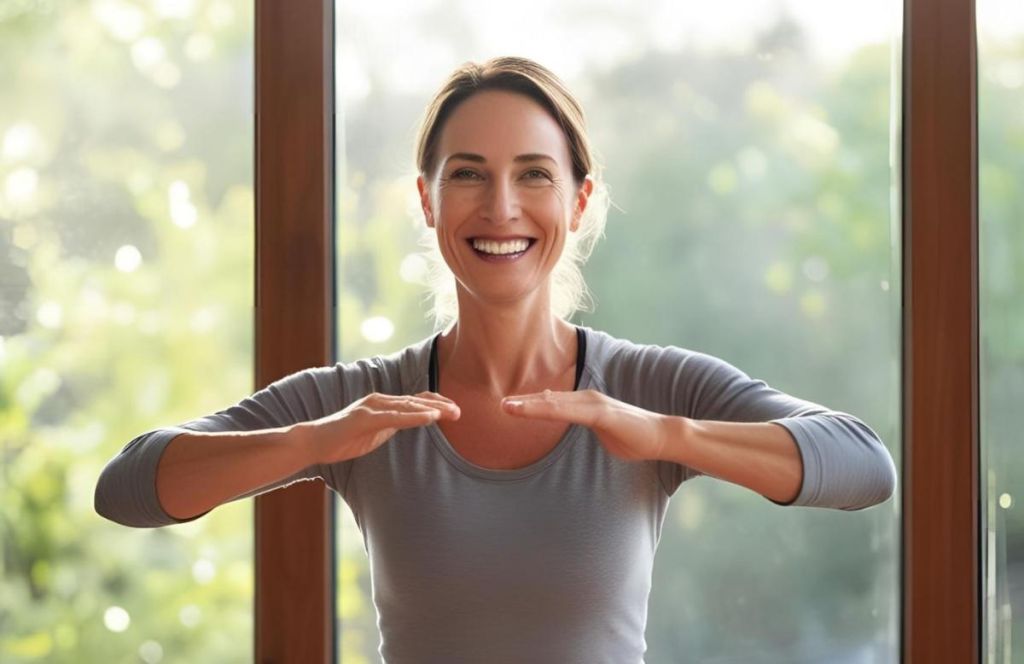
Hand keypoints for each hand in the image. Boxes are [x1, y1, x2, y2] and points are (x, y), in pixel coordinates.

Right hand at [304, 391, 460, 464]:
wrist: (314, 442)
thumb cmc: (343, 439)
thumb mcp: (375, 432)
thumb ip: (391, 426)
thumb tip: (410, 424)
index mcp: (383, 404)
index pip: (415, 400)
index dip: (437, 403)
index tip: (456, 411)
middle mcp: (380, 400)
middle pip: (416, 399)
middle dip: (441, 404)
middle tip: (461, 411)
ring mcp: (372, 407)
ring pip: (408, 406)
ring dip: (432, 408)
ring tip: (451, 413)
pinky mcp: (364, 418)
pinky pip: (394, 417)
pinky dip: (414, 417)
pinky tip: (430, 418)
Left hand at [501, 389, 668, 461]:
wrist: (661, 436)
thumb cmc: (633, 436)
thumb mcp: (602, 431)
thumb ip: (584, 426)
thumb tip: (570, 424)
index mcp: (585, 403)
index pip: (551, 403)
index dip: (529, 405)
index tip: (507, 407)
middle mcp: (587, 398)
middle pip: (548, 400)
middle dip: (522, 402)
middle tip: (497, 404)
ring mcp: (594, 403)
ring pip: (554, 403)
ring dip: (529, 405)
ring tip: (505, 407)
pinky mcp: (602, 412)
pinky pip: (571, 412)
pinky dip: (550, 410)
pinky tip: (535, 410)